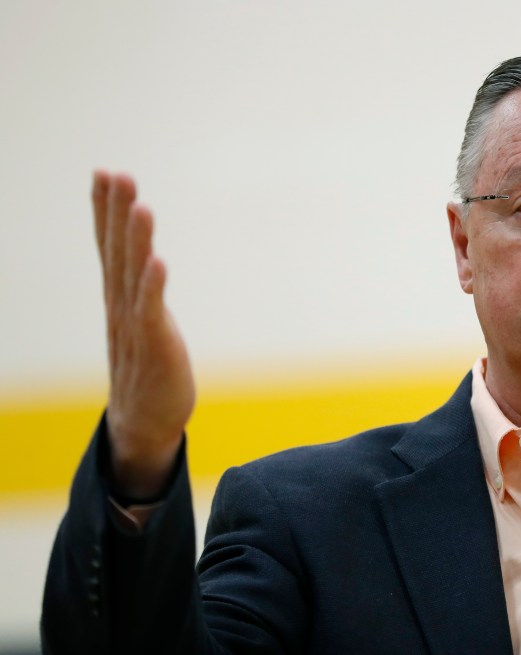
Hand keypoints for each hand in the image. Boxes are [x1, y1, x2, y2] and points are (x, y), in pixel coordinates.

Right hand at [93, 171, 195, 499]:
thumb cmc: (148, 369)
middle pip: (118, 251)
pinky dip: (154, 286)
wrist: (144, 422)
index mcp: (120, 299)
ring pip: (134, 275)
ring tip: (139, 205)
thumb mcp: (143, 322)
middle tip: (115, 174)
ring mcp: (135, 326)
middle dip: (116, 212)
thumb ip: (142, 292)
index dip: (106, 211)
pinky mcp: (154, 345)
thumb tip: (146, 260)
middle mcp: (122, 307)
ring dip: (136, 241)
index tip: (104, 173)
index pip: (110, 247)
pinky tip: (158, 261)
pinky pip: (152, 312)